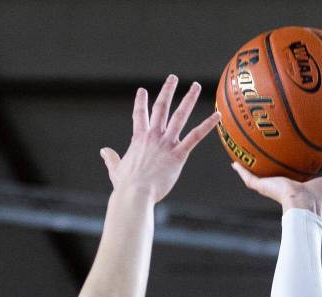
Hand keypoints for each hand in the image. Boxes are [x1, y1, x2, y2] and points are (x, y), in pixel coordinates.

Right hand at [100, 77, 220, 202]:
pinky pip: (195, 136)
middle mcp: (153, 136)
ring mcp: (166, 143)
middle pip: (161, 108)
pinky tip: (217, 115)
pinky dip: (207, 125)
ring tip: (196, 86)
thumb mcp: (116, 169)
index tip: (142, 91)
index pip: (139, 115)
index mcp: (138, 139)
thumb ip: (111, 158)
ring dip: (189, 99)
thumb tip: (104, 151)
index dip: (140, 102)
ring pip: (180, 116)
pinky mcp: (178, 154)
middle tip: (173, 78)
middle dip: (167, 91)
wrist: (136, 193)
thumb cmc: (126, 186)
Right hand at [231, 161, 321, 216]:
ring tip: (240, 152)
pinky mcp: (262, 186)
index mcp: (295, 184)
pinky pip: (248, 177)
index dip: (288, 164)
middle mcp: (281, 185)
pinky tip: (233, 161)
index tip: (286, 153)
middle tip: (260, 147)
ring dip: (248, 166)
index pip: (290, 173)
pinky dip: (240, 170)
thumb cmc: (319, 196)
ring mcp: (269, 186)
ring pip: (256, 175)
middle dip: (265, 162)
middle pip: (270, 173)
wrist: (303, 204)